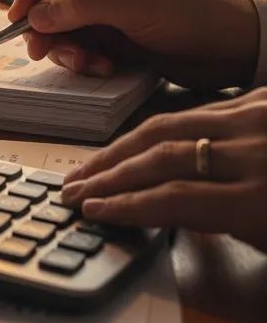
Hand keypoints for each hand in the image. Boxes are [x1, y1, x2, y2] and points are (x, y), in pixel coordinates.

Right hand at [7, 0, 259, 90]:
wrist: (234, 48)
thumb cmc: (192, 12)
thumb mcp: (134, 5)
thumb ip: (81, 6)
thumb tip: (34, 16)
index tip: (19, 17)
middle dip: (45, 26)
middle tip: (41, 50)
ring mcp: (103, 10)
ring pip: (59, 27)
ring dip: (66, 48)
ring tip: (88, 63)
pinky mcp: (110, 37)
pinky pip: (77, 47)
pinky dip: (83, 60)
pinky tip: (104, 68)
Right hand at [61, 90, 266, 252]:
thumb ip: (223, 224)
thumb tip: (160, 208)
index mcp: (263, 200)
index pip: (176, 199)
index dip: (127, 205)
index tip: (93, 211)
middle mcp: (255, 151)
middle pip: (162, 158)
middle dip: (110, 175)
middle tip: (74, 188)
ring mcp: (255, 117)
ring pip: (167, 126)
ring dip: (121, 147)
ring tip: (90, 165)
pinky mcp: (259, 98)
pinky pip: (193, 109)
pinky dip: (157, 127)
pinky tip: (133, 142)